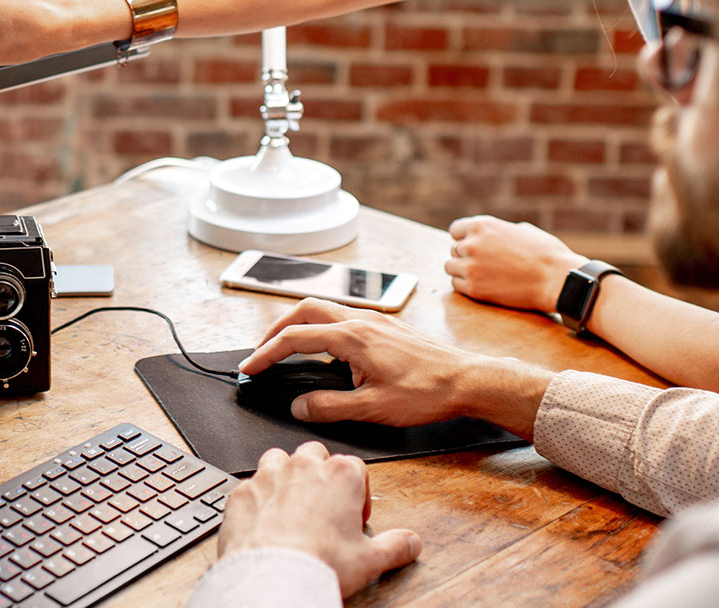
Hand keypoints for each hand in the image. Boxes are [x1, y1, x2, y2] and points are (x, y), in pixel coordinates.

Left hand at [218, 441, 421, 596]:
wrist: (274, 576)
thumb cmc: (320, 563)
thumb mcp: (370, 559)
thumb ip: (396, 546)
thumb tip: (411, 542)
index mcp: (340, 476)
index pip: (355, 467)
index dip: (358, 491)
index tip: (354, 514)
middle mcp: (304, 466)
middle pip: (316, 454)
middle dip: (321, 474)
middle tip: (323, 506)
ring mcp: (270, 476)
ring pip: (279, 458)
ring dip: (285, 475)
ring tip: (291, 505)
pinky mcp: (243, 492)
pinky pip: (250, 484)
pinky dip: (257, 498)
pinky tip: (263, 520)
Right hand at [239, 299, 498, 426]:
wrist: (467, 380)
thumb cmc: (426, 393)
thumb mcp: (373, 408)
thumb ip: (330, 406)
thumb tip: (299, 406)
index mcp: (352, 337)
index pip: (295, 338)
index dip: (267, 353)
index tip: (250, 368)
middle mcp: (361, 321)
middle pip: (305, 309)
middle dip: (277, 328)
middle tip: (262, 351)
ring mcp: (375, 320)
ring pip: (325, 309)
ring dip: (300, 324)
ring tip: (287, 348)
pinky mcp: (386, 326)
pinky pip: (344, 316)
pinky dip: (323, 327)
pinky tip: (327, 351)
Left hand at [445, 215, 587, 312]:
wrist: (556, 280)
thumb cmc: (546, 253)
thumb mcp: (522, 230)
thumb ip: (500, 231)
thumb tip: (492, 236)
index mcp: (482, 226)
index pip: (456, 230)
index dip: (465, 238)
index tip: (475, 246)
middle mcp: (471, 244)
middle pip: (454, 249)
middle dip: (466, 255)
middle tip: (485, 264)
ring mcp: (471, 267)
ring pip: (451, 267)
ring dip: (463, 270)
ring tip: (482, 274)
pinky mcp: (474, 289)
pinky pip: (457, 285)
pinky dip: (467, 285)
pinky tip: (484, 285)